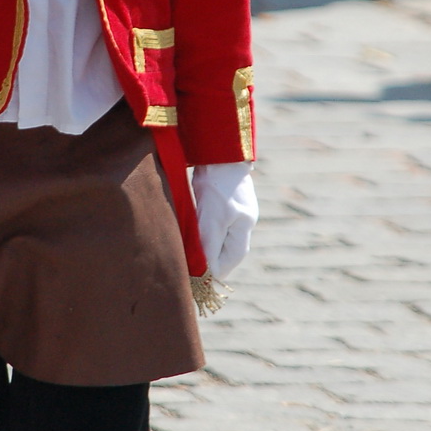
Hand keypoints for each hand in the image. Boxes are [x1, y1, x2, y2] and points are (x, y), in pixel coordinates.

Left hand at [193, 162, 258, 279]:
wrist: (218, 152)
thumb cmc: (217, 186)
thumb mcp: (213, 219)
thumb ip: (210, 246)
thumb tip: (207, 272)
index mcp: (244, 228)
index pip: (229, 262)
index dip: (213, 272)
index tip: (194, 278)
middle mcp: (242, 222)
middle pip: (225, 251)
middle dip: (208, 261)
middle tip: (187, 268)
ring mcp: (234, 211)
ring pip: (218, 238)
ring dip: (204, 246)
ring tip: (186, 252)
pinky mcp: (223, 201)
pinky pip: (213, 224)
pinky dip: (202, 232)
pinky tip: (189, 231)